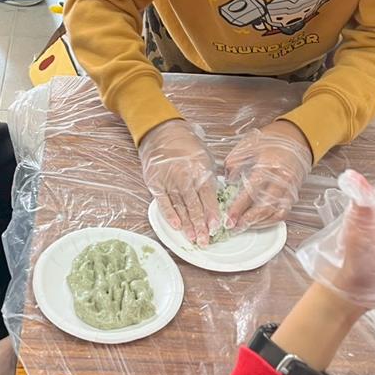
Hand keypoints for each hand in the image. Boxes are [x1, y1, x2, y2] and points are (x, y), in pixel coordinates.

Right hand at [138, 118, 219, 245]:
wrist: (163, 133)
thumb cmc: (187, 146)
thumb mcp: (206, 158)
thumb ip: (212, 178)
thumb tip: (219, 199)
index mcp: (200, 170)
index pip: (208, 196)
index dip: (212, 213)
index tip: (216, 227)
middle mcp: (185, 177)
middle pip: (194, 206)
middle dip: (201, 225)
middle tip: (205, 241)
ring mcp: (169, 181)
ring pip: (180, 207)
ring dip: (187, 224)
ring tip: (193, 238)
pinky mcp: (156, 183)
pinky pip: (163, 202)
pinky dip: (170, 214)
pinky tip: (176, 225)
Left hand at [224, 120, 312, 230]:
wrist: (296, 138)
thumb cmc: (271, 140)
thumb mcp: (248, 145)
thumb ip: (234, 162)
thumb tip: (227, 181)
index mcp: (269, 166)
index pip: (251, 192)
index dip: (238, 208)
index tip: (228, 219)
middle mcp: (282, 180)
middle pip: (264, 207)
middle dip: (247, 221)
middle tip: (233, 228)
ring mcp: (290, 189)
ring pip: (274, 213)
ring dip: (258, 223)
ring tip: (242, 227)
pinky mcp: (294, 194)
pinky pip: (283, 213)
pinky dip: (269, 220)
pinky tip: (257, 222)